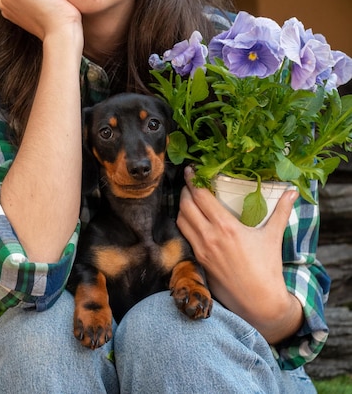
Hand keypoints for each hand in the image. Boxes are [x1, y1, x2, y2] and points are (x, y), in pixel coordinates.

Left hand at [177, 166, 302, 342]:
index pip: (201, 196)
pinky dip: (184, 223)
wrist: (259, 303)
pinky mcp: (199, 261)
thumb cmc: (267, 269)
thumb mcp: (273, 236)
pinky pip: (185, 236)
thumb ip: (282, 211)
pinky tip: (192, 220)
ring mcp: (201, 250)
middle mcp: (209, 237)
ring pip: (181, 220)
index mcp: (226, 227)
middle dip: (185, 190)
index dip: (193, 180)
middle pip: (186, 205)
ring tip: (189, 198)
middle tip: (190, 182)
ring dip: (182, 206)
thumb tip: (293, 191)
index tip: (191, 170)